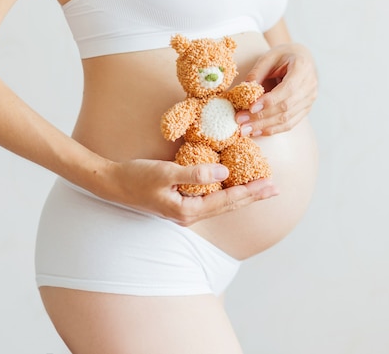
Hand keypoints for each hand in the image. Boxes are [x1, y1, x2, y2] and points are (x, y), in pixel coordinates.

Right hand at [103, 159, 278, 225]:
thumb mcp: (164, 173)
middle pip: (229, 205)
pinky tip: (234, 185)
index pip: (227, 201)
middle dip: (253, 196)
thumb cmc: (135, 177)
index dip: (250, 191)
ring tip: (262, 188)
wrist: (112, 184)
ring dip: (242, 195)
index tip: (270, 184)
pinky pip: (212, 199)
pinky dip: (227, 192)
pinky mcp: (182, 203)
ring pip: (222, 204)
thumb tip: (224, 172)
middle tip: (276, 188)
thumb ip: (195, 173)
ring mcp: (186, 211)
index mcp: (188, 210)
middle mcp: (190, 215)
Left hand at [236, 43, 317, 136]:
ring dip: (264, 127)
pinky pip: (289, 124)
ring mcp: (309, 100)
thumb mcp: (269, 57)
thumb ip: (257, 72)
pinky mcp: (305, 110)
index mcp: (303, 68)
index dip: (269, 101)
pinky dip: (272, 130)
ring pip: (287, 119)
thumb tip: (243, 90)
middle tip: (241, 121)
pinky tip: (257, 132)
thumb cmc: (284, 56)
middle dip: (261, 117)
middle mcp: (310, 86)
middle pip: (286, 107)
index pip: (288, 89)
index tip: (251, 108)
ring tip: (245, 130)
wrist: (302, 58)